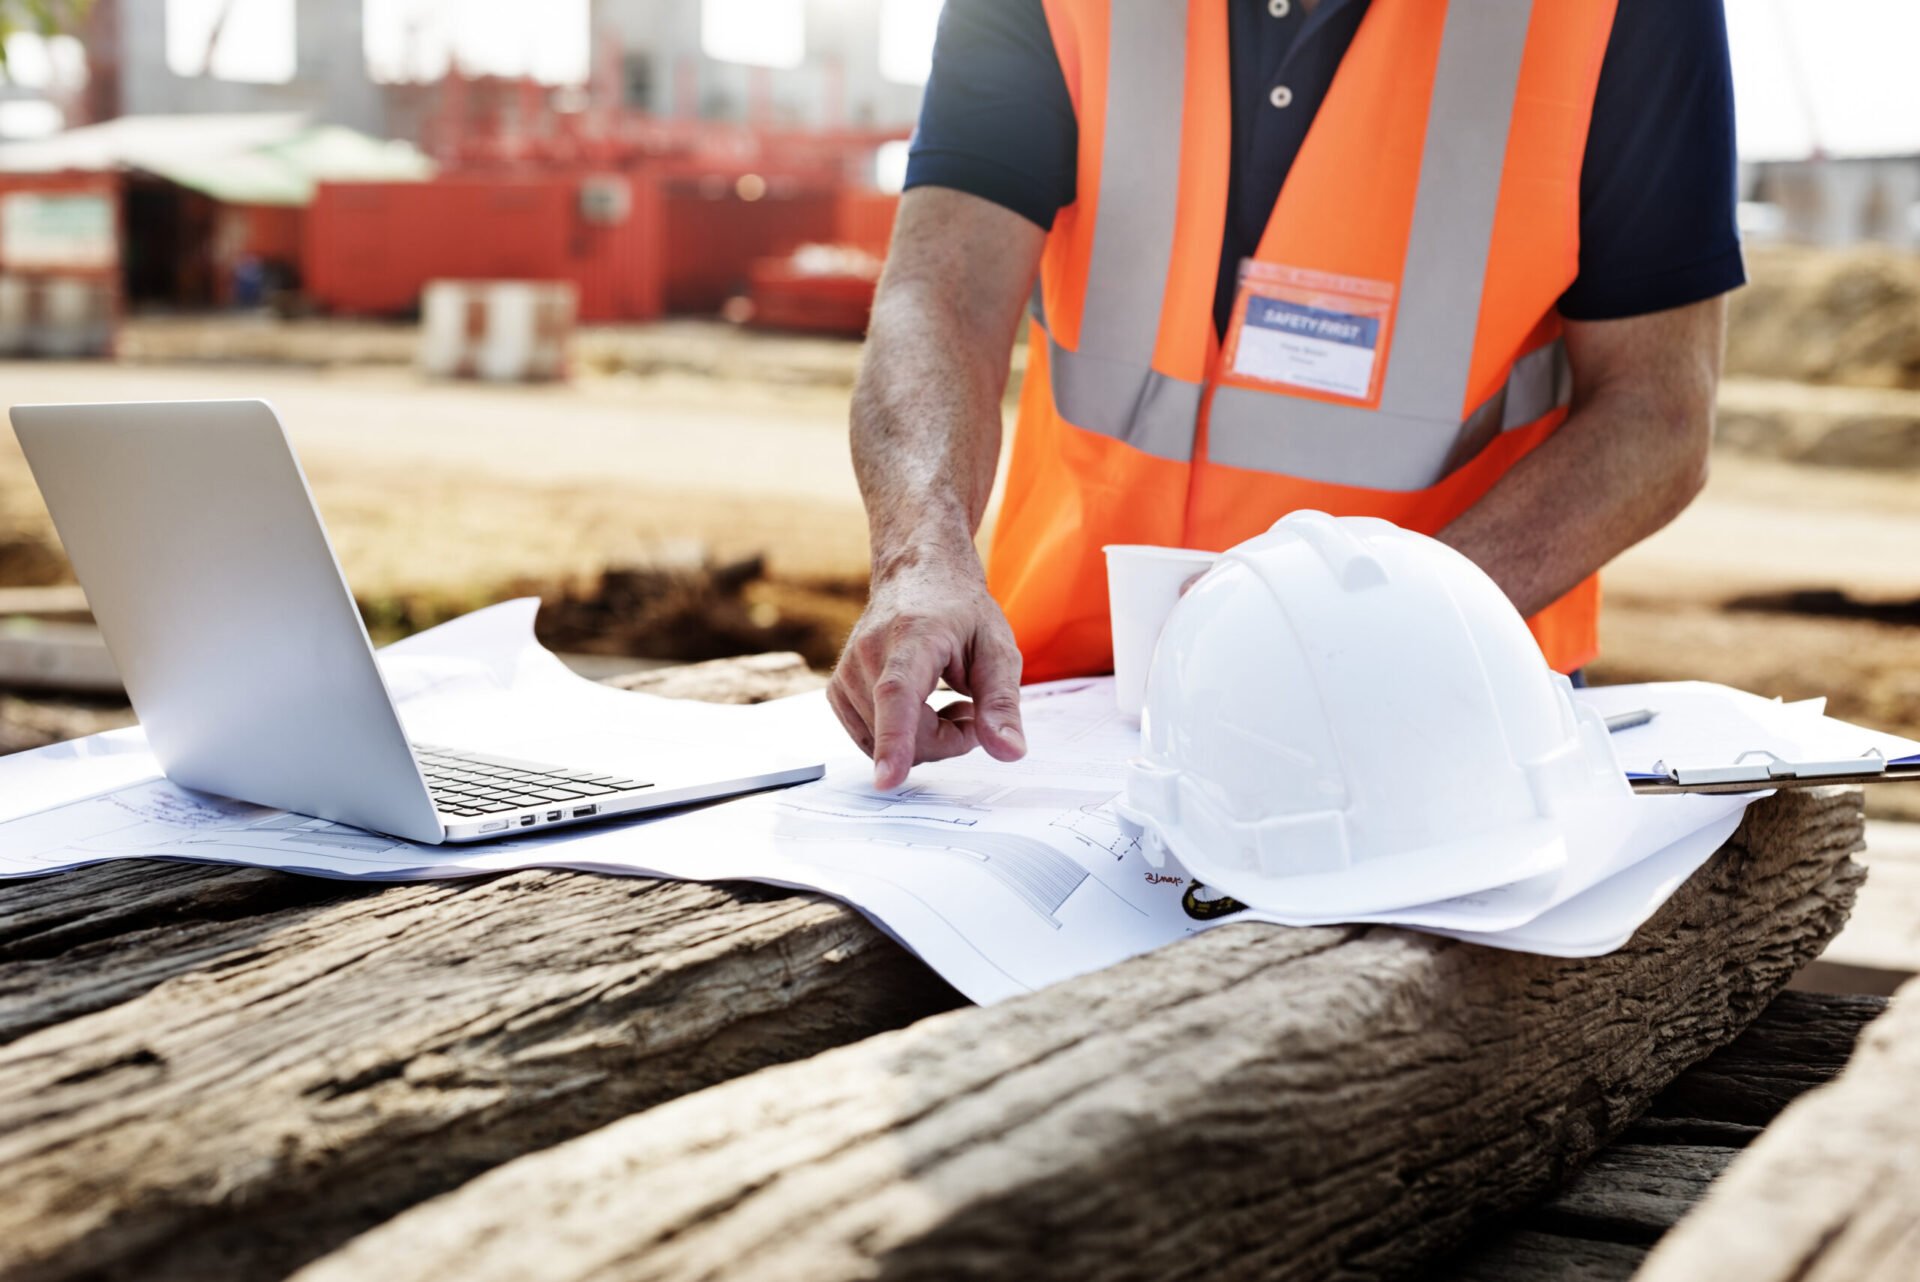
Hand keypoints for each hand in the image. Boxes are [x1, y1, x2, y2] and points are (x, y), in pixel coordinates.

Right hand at [828, 560, 1026, 789]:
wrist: (916, 573)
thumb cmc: (961, 611)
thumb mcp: (998, 650)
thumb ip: (1002, 704)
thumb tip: (1010, 752)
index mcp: (911, 639)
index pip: (897, 696)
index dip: (895, 741)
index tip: (888, 779)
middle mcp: (867, 655)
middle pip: (909, 736)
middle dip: (950, 739)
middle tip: (973, 708)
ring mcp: (846, 674)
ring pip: (889, 746)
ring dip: (927, 737)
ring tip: (946, 697)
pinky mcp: (837, 692)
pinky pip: (873, 741)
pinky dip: (902, 736)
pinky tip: (921, 705)